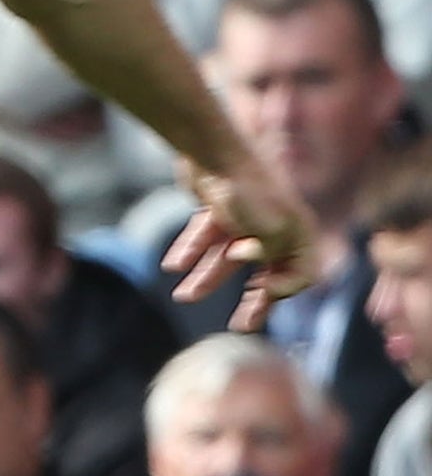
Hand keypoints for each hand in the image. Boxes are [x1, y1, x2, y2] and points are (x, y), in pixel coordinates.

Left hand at [162, 157, 317, 329]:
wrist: (211, 148)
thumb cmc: (247, 190)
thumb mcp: (269, 233)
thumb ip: (271, 263)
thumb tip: (268, 287)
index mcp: (297, 233)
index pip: (303, 273)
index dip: (285, 289)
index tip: (264, 295)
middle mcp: (274, 227)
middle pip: (264, 272)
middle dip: (250, 300)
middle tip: (239, 327)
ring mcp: (243, 217)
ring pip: (224, 257)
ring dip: (205, 278)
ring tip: (182, 297)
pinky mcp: (216, 207)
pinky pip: (204, 237)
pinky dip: (189, 250)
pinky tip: (172, 266)